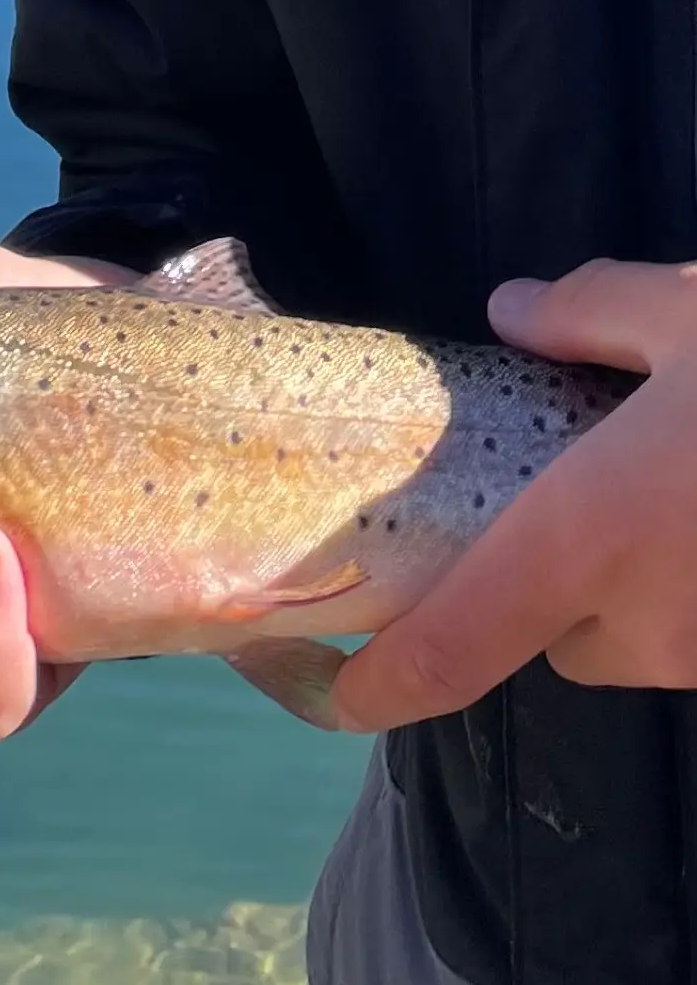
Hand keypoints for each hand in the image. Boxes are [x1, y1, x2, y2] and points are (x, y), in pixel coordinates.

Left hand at [331, 257, 696, 732]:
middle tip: (565, 500)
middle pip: (555, 639)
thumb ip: (588, 311)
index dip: (387, 684)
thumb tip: (514, 308)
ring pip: (642, 641)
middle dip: (545, 590)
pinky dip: (696, 585)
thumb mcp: (693, 310)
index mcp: (590, 536)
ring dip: (631, 589)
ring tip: (667, 491)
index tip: (342, 696)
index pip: (456, 643)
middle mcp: (654, 617)